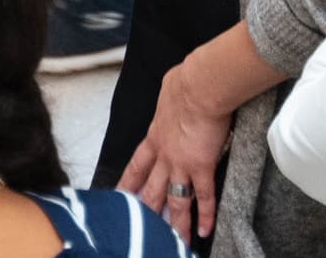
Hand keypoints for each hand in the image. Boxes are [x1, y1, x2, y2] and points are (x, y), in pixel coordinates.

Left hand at [121, 55, 231, 243]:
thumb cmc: (186, 83)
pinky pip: (203, 197)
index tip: (120, 197)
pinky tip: (204, 231)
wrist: (200, 86)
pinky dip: (204, 215)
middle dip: (147, 211)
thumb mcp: (168, 92)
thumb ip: (169, 103)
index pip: (137, 165)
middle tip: (142, 228)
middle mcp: (164, 154)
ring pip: (175, 200)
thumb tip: (175, 92)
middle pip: (152, 189)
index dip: (128, 183)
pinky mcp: (201, 166)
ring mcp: (181, 163)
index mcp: (155, 136)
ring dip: (174, 223)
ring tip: (172, 241)